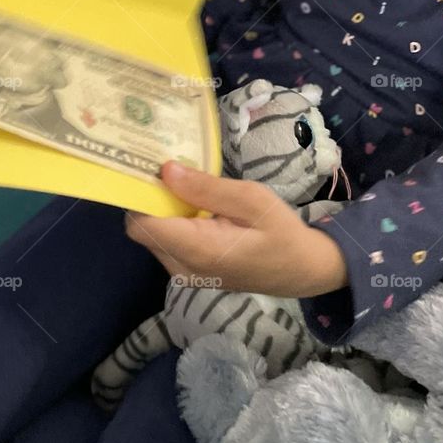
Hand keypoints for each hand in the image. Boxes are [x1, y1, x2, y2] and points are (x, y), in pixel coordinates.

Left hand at [124, 160, 348, 297]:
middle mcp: (183, 268)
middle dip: (152, 199)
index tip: (150, 167)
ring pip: (152, 236)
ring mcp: (184, 275)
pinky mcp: (189, 274)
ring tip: (189, 187)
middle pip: (143, 229)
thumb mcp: (252, 200)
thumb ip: (207, 188)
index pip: (142, 224)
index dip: (141, 194)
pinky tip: (197, 208)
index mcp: (199, 250)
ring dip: (163, 211)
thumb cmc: (281, 232)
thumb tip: (166, 170)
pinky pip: (167, 243)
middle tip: (173, 170)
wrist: (302, 270)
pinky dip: (174, 223)